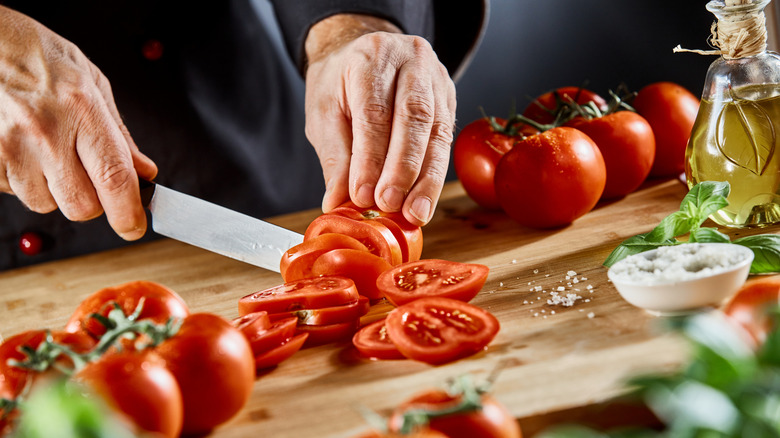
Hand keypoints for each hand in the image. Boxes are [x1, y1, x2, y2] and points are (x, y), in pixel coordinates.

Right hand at [0, 6, 156, 239]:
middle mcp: (45, 131)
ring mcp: (10, 146)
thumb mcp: (93, 85)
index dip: (128, 212)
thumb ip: (120, 135)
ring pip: (46, 204)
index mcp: (81, 109)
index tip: (134, 227)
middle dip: (93, 203)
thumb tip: (144, 173)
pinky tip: (25, 150)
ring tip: (49, 152)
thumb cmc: (41, 59)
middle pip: (81, 206)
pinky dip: (26, 181)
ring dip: (55, 191)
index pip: (113, 177)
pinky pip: (14, 192)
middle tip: (90, 178)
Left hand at [304, 14, 455, 225]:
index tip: (364, 196)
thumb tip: (338, 201)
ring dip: (426, 179)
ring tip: (414, 213)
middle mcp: (412, 60)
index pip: (375, 112)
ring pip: (437, 131)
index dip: (370, 158)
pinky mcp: (449, 99)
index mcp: (372, 57)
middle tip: (390, 204)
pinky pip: (445, 140)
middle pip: (414, 118)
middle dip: (403, 168)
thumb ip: (335, 156)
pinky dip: (433, 175)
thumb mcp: (324, 113)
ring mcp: (437, 78)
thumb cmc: (339, 83)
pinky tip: (424, 200)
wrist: (361, 52)